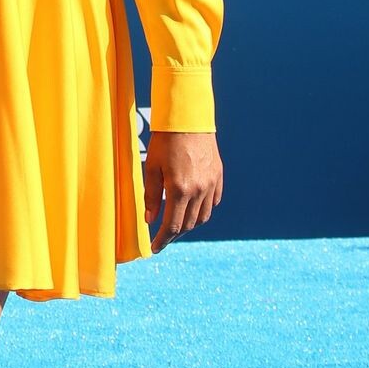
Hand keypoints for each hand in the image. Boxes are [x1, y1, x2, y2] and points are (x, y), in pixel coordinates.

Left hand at [144, 129, 222, 252]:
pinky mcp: (218, 176)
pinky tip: (192, 209)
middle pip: (188, 225)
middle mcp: (199, 190)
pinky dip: (203, 210)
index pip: (172, 226)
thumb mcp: (151, 168)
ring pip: (203, 216)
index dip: (162, 240)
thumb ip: (151, 196)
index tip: (154, 248)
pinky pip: (213, 202)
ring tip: (176, 225)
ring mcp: (211, 184)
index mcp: (180, 190)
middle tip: (162, 238)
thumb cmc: (165, 141)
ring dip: (189, 225)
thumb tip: (150, 220)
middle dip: (174, 235)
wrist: (188, 119)